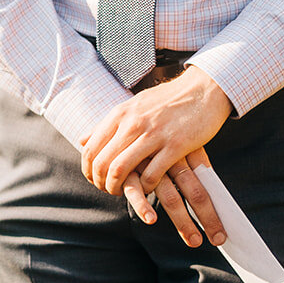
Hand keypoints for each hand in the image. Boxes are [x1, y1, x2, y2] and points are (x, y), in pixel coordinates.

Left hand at [81, 67, 232, 246]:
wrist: (202, 90)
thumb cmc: (165, 101)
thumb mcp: (132, 107)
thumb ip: (107, 125)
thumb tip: (81, 140)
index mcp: (120, 114)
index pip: (91, 148)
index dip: (88, 170)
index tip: (94, 180)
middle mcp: (133, 123)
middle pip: (103, 162)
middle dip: (101, 182)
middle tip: (107, 190)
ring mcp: (153, 134)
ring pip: (121, 169)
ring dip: (118, 187)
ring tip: (123, 192)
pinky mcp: (175, 146)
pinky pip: (151, 174)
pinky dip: (145, 187)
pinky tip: (147, 187)